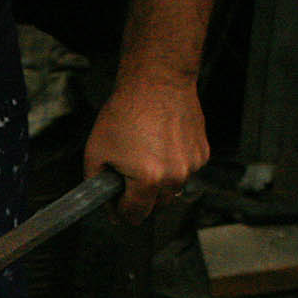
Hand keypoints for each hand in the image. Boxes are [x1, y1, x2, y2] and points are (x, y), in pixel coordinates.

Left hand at [83, 74, 208, 224]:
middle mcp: (174, 177)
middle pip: (156, 206)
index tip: (116, 200)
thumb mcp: (95, 152)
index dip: (120, 211)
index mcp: (148, 180)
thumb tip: (106, 205)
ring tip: (145, 155)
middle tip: (128, 172)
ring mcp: (192, 165)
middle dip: (140, 196)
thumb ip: (97, 185)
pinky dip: (173, 165)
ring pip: (172, 190)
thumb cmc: (126, 112)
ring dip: (159, 182)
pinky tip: (162, 145)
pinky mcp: (202, 153)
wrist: (156, 82)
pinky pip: (185, 171)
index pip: (135, 215)